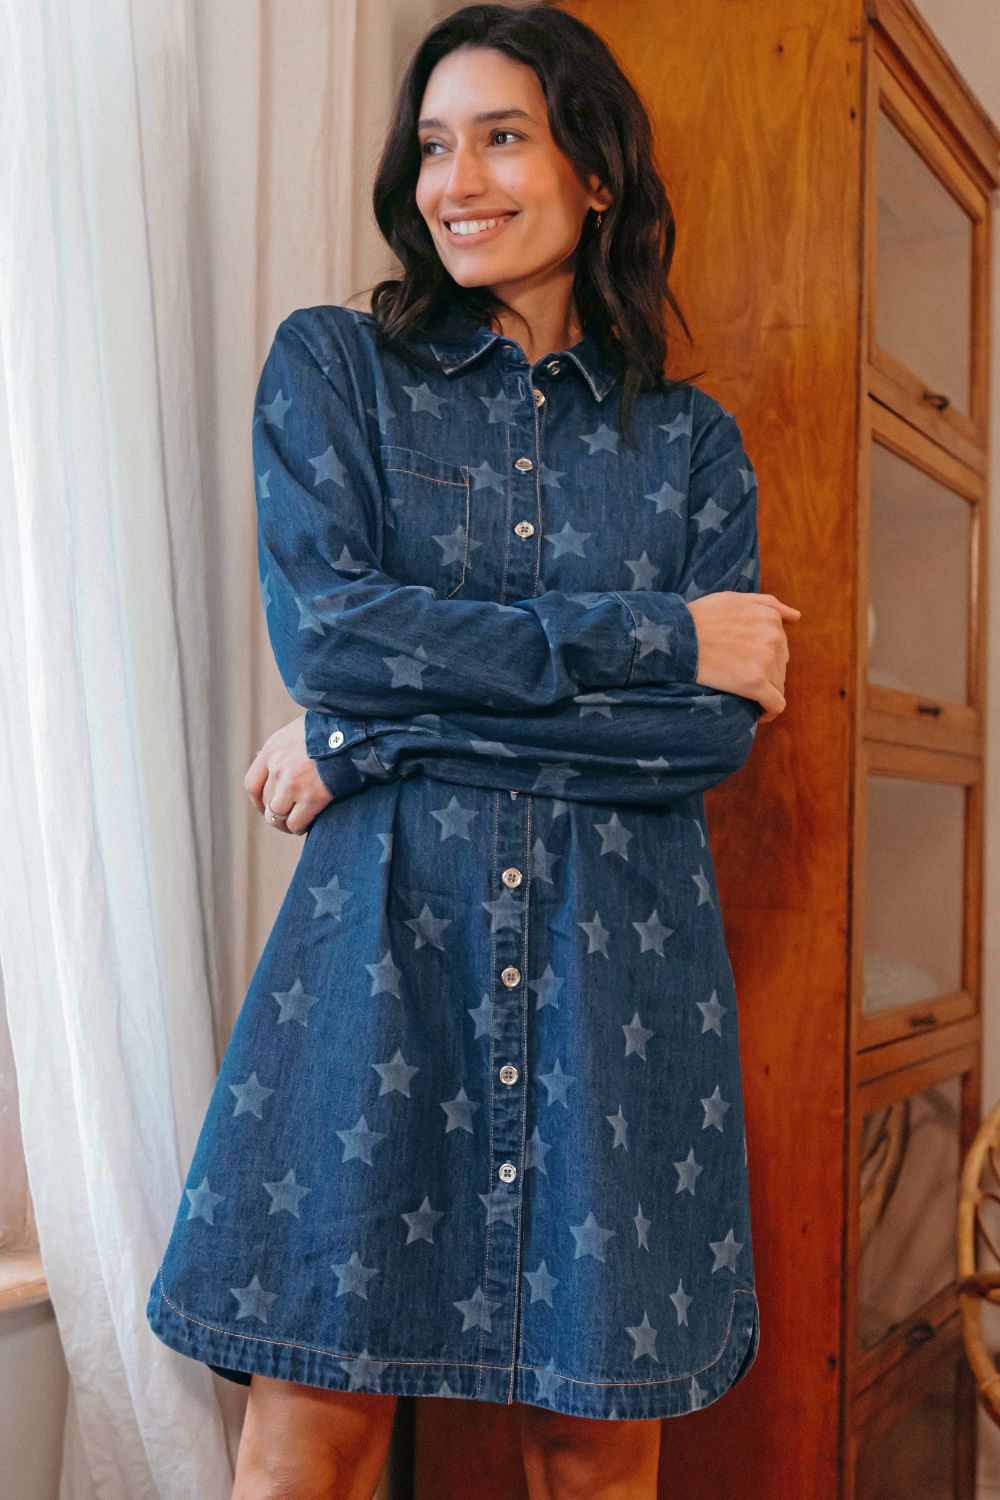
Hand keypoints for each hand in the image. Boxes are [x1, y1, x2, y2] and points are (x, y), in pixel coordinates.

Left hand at [244, 715, 332, 834]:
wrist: (354, 734)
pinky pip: (296, 823)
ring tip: (295, 824)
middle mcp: (277, 768)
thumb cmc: (330, 730)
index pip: (252, 784)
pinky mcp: (312, 797)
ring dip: (285, 823)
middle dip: (274, 813)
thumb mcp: (297, 731)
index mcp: (272, 750)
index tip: (265, 806)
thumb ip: (282, 748)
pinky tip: (306, 826)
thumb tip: (263, 758)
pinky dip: (299, 828)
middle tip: (285, 818)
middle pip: (266, 801)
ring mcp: (293, 784)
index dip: (257, 800)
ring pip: (277, 816)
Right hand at [686, 592, 800, 724]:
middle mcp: (774, 638)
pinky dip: (770, 712)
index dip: (765, 658)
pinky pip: (776, 704)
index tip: (750, 666)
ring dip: (765, 692)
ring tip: (744, 696)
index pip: (780, 646)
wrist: (677, 636)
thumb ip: (768, 604)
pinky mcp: (755, 682)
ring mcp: (766, 660)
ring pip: (778, 685)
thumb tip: (796, 617)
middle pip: (780, 666)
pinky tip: (759, 716)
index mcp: (770, 618)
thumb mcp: (735, 598)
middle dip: (765, 674)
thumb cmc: (700, 617)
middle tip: (739, 678)